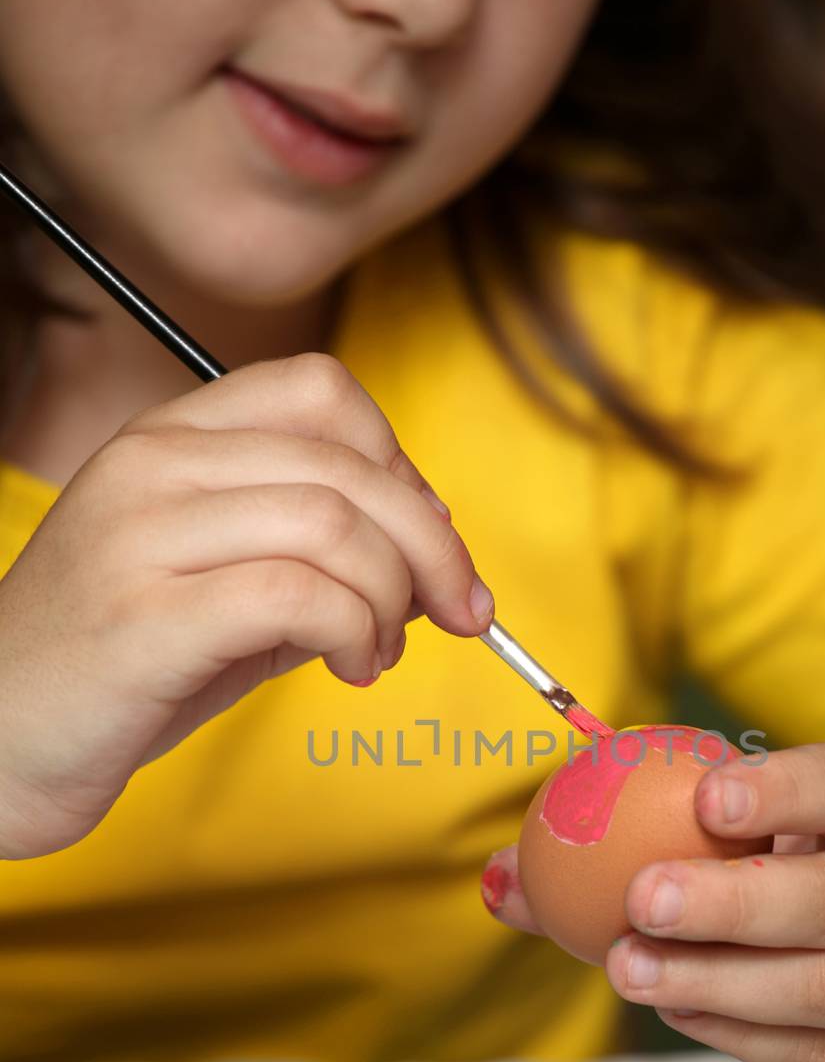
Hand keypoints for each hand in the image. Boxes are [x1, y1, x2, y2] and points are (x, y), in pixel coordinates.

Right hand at [0, 354, 493, 858]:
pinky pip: (298, 596)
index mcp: (170, 439)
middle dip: (434, 544)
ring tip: (380, 654)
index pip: (320, 391)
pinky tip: (351, 670)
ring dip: (393, 599)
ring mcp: (142, 535)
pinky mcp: (145, 617)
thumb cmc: (125, 669)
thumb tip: (437, 555)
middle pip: (348, 463)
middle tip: (462, 611)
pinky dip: (355, 634)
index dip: (400, 462)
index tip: (427, 538)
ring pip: (333, 525)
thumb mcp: (226, 588)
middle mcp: (153, 465)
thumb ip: (320, 558)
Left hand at [484, 742, 824, 1061]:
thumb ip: (655, 841)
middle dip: (734, 901)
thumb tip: (502, 878)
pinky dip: (736, 1034)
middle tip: (641, 898)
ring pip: (824, 988)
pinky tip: (677, 1006)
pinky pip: (814, 1056)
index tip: (707, 795)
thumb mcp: (776, 848)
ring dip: (715, 980)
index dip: (789, 790)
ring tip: (628, 965)